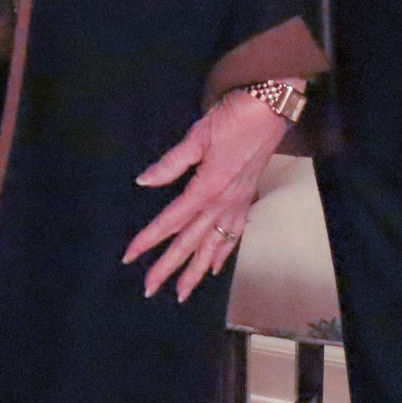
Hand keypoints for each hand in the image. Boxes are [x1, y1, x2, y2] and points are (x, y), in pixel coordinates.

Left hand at [122, 92, 290, 299]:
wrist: (271, 109)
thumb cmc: (233, 117)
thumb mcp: (197, 135)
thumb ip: (171, 163)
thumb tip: (144, 182)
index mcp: (206, 188)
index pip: (171, 221)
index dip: (148, 239)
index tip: (130, 256)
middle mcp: (222, 203)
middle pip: (190, 242)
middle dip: (169, 268)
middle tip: (149, 288)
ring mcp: (237, 204)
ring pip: (213, 245)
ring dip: (196, 270)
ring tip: (182, 293)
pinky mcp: (247, 199)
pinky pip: (234, 234)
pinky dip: (223, 253)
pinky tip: (213, 267)